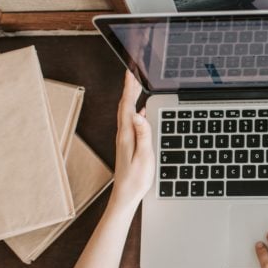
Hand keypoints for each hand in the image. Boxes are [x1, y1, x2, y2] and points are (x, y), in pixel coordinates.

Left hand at [109, 71, 154, 210]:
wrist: (125, 195)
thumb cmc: (135, 179)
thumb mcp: (144, 156)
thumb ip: (143, 134)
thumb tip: (139, 113)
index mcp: (127, 135)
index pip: (127, 105)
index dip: (130, 88)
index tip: (131, 72)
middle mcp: (123, 134)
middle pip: (125, 105)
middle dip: (130, 88)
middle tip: (134, 73)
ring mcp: (125, 139)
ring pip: (127, 112)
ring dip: (131, 97)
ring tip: (137, 86)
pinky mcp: (128, 144)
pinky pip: (130, 121)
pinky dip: (135, 110)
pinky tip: (141, 110)